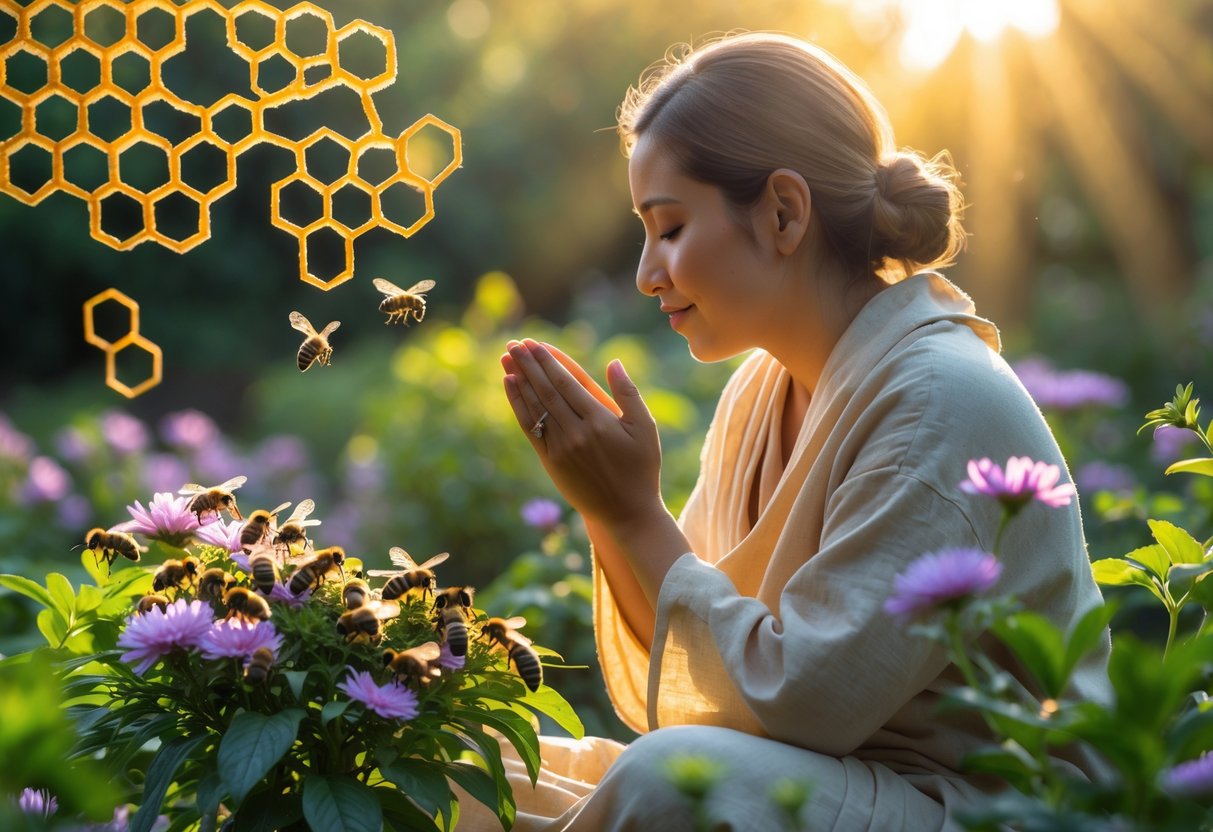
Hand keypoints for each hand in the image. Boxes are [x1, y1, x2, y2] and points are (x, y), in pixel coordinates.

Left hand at [502, 338, 662, 527]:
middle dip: (529, 364)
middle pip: (547, 390)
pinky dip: (518, 404)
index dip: (550, 361)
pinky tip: (510, 385)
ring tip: (507, 356)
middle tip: (515, 343)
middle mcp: (578, 431)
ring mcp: (561, 447)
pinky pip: (530, 427)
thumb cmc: (641, 468)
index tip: (536, 343)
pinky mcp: (551, 461)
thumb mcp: (645, 428)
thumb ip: (628, 393)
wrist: (626, 513)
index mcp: (601, 420)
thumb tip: (614, 362)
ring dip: (519, 379)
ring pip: (535, 406)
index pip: (568, 382)